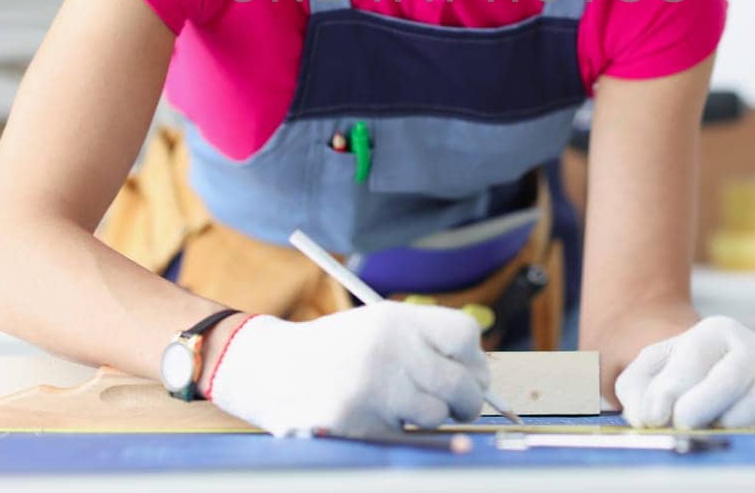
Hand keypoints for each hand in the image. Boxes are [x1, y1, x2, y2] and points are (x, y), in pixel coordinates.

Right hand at [204, 301, 489, 436]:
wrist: (272, 370)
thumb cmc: (335, 349)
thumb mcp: (377, 325)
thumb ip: (425, 341)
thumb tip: (482, 374)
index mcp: (395, 320)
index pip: (464, 335)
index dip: (473, 356)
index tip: (469, 368)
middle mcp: (389, 351)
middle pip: (462, 381)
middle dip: (468, 398)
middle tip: (462, 403)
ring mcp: (376, 390)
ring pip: (438, 413)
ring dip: (432, 416)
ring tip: (410, 406)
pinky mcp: (363, 425)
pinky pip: (410, 436)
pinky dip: (405, 432)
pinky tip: (385, 417)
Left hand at [614, 316, 754, 429]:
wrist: (715, 383)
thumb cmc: (680, 380)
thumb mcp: (648, 376)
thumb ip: (637, 391)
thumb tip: (650, 416)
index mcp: (715, 331)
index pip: (695, 353)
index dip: (673, 386)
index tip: (657, 415)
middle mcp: (752, 346)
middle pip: (734, 370)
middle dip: (706, 400)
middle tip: (685, 423)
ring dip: (742, 415)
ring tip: (720, 427)